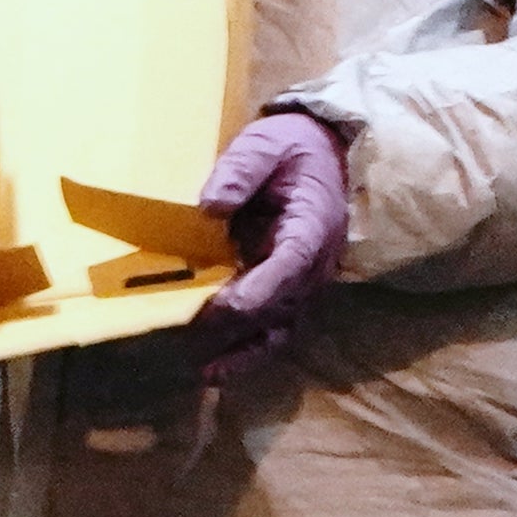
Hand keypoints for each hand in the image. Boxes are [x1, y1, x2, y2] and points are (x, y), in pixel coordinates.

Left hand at [183, 106, 350, 368]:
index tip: (219, 307)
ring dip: (244, 353)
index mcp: (310, 226)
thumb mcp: (266, 143)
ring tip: (208, 373)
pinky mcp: (290, 288)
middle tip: (190, 340)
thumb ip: (240, 171)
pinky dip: (249, 349)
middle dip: (237, 328)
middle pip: (279, 308)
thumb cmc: (294, 146)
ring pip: (279, 328)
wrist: (326, 153)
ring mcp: (304, 281)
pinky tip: (218, 368)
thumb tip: (209, 205)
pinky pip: (274, 327)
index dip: (255, 292)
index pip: (286, 267)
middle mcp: (313, 263)